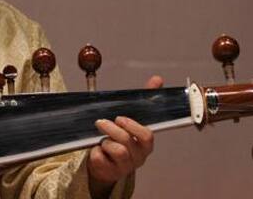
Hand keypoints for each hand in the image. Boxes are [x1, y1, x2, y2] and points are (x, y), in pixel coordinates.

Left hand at [87, 75, 162, 197]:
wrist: (105, 164)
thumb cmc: (120, 138)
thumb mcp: (132, 120)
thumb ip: (144, 100)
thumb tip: (157, 80)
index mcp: (145, 144)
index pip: (147, 136)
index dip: (133, 126)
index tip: (120, 118)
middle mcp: (138, 156)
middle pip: (127, 141)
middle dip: (112, 129)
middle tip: (101, 122)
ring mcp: (124, 166)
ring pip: (117, 151)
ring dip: (105, 142)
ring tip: (101, 139)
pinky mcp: (109, 172)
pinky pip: (101, 159)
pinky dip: (95, 152)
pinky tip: (96, 150)